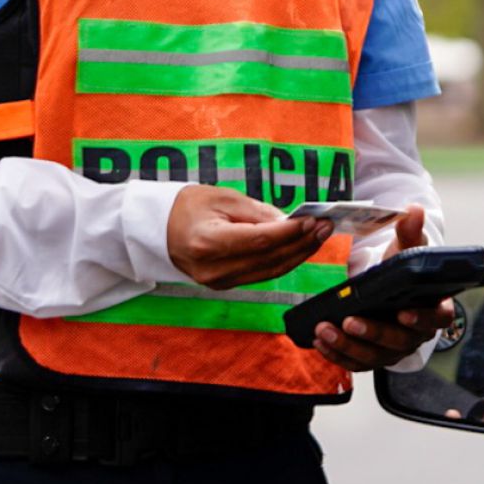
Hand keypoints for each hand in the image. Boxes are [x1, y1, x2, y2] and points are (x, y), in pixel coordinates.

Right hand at [167, 185, 331, 289]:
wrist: (158, 230)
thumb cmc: (187, 207)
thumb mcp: (221, 198)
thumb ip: (257, 211)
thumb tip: (289, 221)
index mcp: (208, 242)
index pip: (260, 241)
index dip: (290, 232)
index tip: (313, 219)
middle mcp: (214, 268)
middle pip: (269, 259)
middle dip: (302, 243)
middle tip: (325, 226)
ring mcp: (219, 281)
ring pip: (270, 271)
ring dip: (298, 254)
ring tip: (319, 236)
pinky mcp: (225, 285)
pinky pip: (262, 275)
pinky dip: (284, 261)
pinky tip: (299, 247)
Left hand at [314, 205, 451, 370]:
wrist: (385, 284)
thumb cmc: (401, 268)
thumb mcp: (406, 248)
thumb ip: (410, 231)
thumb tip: (413, 210)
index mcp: (433, 307)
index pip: (437, 318)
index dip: (422, 318)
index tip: (403, 313)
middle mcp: (416, 333)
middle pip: (400, 341)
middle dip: (374, 333)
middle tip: (350, 322)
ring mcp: (393, 348)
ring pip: (375, 356)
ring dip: (349, 346)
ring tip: (325, 330)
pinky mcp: (372, 355)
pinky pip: (356, 362)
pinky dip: (338, 355)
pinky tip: (321, 341)